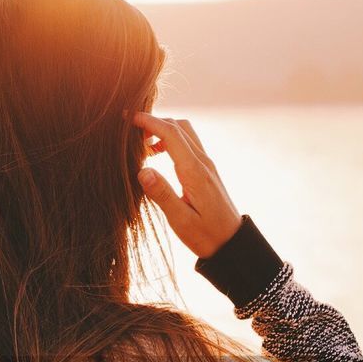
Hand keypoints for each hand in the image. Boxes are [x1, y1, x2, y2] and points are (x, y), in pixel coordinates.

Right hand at [130, 112, 243, 258]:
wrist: (232, 243)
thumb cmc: (207, 235)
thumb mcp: (181, 220)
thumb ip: (162, 194)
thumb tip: (143, 170)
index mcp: (194, 172)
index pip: (171, 135)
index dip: (150, 122)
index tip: (130, 118)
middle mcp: (202, 163)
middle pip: (179, 127)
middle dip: (155, 122)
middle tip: (131, 131)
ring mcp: (206, 165)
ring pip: (185, 133)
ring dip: (164, 130)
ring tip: (143, 144)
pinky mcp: (206, 171)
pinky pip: (188, 145)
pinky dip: (171, 141)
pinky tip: (158, 155)